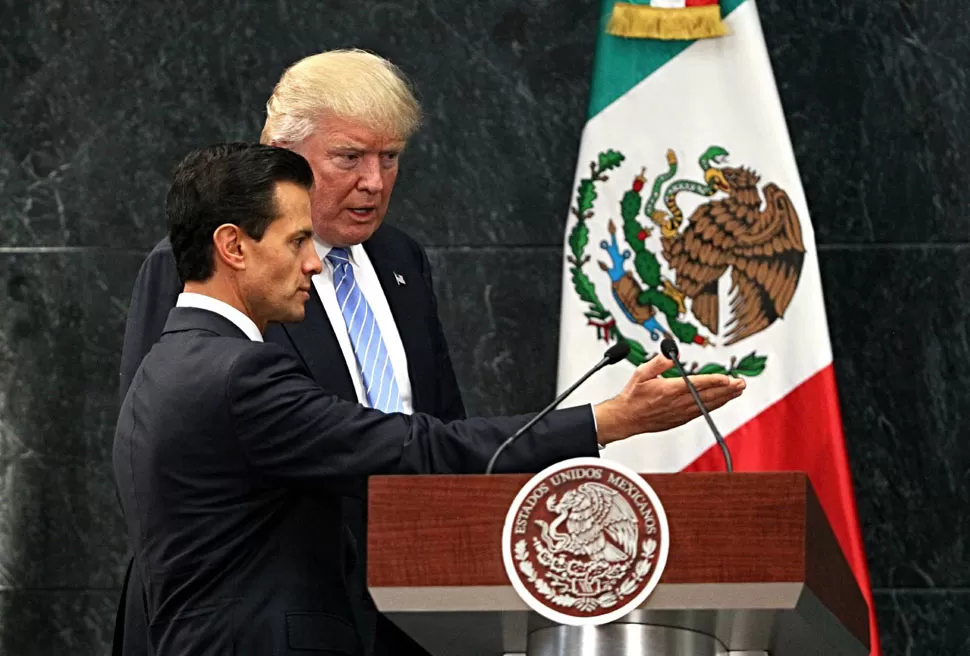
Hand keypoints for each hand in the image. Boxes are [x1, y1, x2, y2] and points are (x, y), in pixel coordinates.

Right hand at [593, 353, 744, 445]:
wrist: (627, 418)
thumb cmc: (633, 397)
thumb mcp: (640, 374)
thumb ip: (657, 363)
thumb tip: (669, 356)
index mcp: (669, 390)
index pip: (697, 384)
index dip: (714, 381)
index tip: (727, 378)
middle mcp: (678, 402)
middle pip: (708, 395)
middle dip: (727, 389)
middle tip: (740, 383)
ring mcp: (681, 412)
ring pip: (708, 404)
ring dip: (725, 397)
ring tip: (737, 391)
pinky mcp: (681, 419)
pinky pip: (702, 412)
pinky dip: (715, 406)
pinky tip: (721, 401)